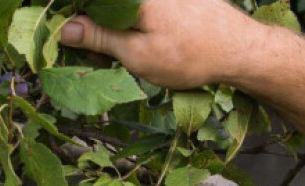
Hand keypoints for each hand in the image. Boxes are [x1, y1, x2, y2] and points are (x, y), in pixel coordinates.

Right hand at [59, 0, 268, 88]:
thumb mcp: (135, 54)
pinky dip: (129, 27)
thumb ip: (97, 38)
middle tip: (102, 61)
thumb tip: (64, 29)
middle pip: (98, 5)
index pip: (83, 3)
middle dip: (91, 30)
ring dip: (110, 32)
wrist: (240, 50)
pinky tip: (138, 47)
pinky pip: (134, 10)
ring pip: (115, 10)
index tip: (70, 46)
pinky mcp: (165, 0)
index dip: (70, 23)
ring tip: (123, 58)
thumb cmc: (190, 54)